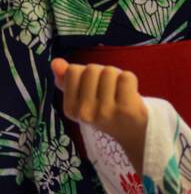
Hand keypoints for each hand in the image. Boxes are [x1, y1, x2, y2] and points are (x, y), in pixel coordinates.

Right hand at [50, 58, 147, 174]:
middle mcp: (84, 113)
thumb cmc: (106, 108)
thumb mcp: (83, 97)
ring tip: (120, 93)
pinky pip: (126, 77)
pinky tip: (130, 95)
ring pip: (109, 71)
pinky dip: (131, 80)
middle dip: (103, 73)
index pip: (73, 70)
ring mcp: (105, 113)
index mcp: (70, 109)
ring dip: (117, 76)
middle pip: (91, 69)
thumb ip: (67, 79)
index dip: (86, 73)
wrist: (133, 131)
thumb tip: (55, 62)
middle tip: (110, 91)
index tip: (94, 89)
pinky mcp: (126, 110)